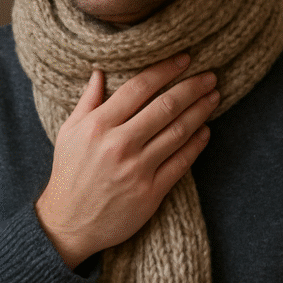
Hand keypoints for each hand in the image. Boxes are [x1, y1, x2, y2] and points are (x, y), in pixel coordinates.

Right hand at [35, 54, 218, 268]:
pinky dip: (196, 144)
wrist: (68, 224)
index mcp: (98, 125)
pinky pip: (181, 163)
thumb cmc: (69, 173)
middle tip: (210, 75)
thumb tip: (99, 71)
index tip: (184, 58)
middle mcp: (119, 144)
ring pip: (178, 132)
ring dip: (200, 112)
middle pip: (164, 107)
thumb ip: (87, 101)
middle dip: (191, 87)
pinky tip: (205, 131)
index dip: (165, 70)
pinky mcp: (150, 192)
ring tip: (213, 98)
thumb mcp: (68, 132)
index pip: (139, 88)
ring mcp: (137, 169)